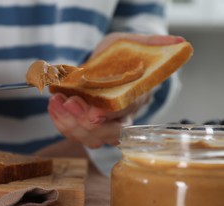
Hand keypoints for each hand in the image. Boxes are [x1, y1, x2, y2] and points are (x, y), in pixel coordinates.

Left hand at [49, 33, 182, 147]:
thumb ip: (151, 43)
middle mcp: (122, 117)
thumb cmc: (120, 54)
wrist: (105, 65)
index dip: (110, 116)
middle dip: (85, 121)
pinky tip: (53, 105)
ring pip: (89, 138)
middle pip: (107, 133)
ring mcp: (103, 125)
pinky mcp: (85, 126)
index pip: (126, 113)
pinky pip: (73, 133)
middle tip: (70, 102)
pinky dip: (60, 122)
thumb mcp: (133, 42)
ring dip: (69, 122)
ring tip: (56, 101)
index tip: (93, 113)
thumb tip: (177, 41)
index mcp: (136, 98)